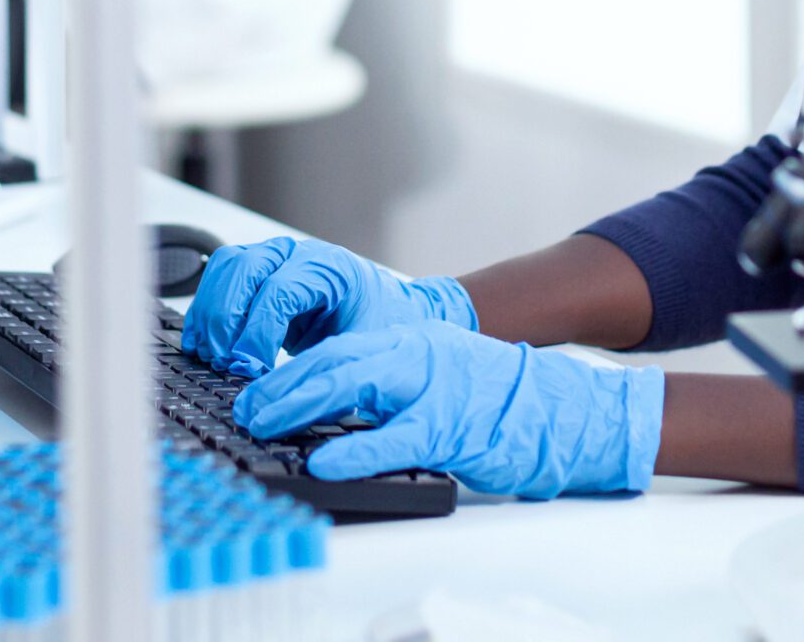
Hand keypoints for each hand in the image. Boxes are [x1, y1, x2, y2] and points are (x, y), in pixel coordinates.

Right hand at [181, 237, 475, 377]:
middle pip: (243, 268)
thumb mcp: (360, 349)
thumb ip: (320, 366)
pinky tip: (205, 344)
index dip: (257, 333)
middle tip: (225, 363)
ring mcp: (274, 257)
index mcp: (330, 267)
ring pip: (225, 268)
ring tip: (212, 356)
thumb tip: (278, 395)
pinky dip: (207, 309)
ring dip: (211, 313)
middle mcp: (298, 253)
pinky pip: (219, 278)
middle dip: (226, 320)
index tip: (249, 370)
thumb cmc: (377, 329)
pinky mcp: (256, 270)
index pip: (278, 291)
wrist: (387, 312)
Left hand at [234, 321, 662, 499]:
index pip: (335, 347)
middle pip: (335, 359)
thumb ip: (384, 387)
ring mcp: (435, 388)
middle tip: (243, 408)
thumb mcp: (430, 377)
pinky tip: (325, 460)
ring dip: (302, 402)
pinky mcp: (453, 427)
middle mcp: (416, 356)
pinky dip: (356, 448)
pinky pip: (397, 437)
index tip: (251, 390)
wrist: (560, 407)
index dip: (288, 367)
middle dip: (281, 383)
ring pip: (357, 384)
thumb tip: (321, 405)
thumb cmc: (490, 400)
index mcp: (408, 344)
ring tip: (262, 422)